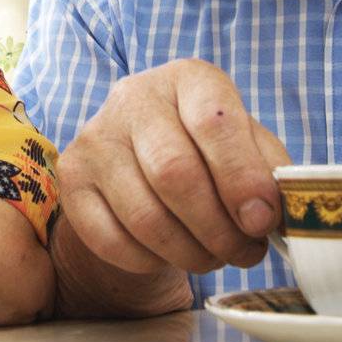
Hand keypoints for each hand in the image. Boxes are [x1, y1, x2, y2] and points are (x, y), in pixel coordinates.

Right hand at [59, 59, 289, 276]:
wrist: (145, 157)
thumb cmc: (209, 151)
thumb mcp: (249, 145)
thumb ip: (268, 172)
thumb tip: (269, 216)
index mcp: (187, 79)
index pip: (214, 123)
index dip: (242, 179)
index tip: (263, 221)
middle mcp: (133, 97)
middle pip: (175, 174)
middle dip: (218, 228)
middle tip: (244, 252)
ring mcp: (96, 137)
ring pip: (145, 216)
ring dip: (190, 253)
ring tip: (214, 257)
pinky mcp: (72, 179)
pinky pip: (112, 240)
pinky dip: (151, 261)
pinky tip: (171, 254)